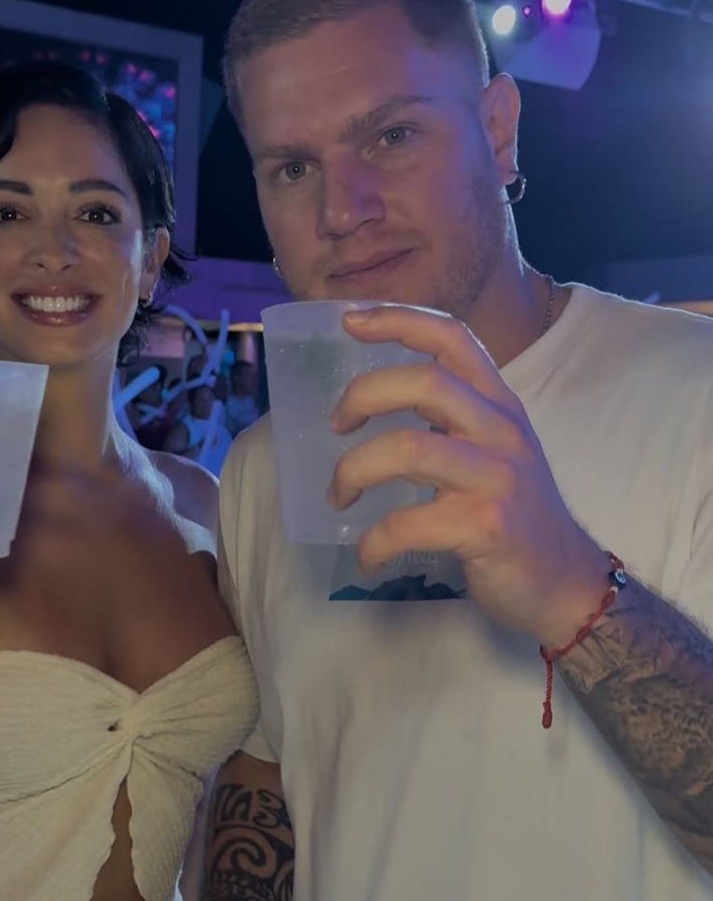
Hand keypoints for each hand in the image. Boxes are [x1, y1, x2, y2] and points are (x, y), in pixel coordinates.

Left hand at [329, 305, 608, 645]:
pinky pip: (407, 524)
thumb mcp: (492, 451)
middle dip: (363, 396)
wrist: (564, 581)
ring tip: (339, 494)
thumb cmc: (515, 515)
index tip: (349, 320)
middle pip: (426, 383)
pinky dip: (373, 541)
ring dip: (354, 470)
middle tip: (336, 425)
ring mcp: (497, 478)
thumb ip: (449, 420)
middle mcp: (502, 431)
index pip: (453, 338)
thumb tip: (378, 398)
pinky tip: (368, 556)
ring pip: (408, 449)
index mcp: (499, 405)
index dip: (399, 319)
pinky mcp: (486, 526)